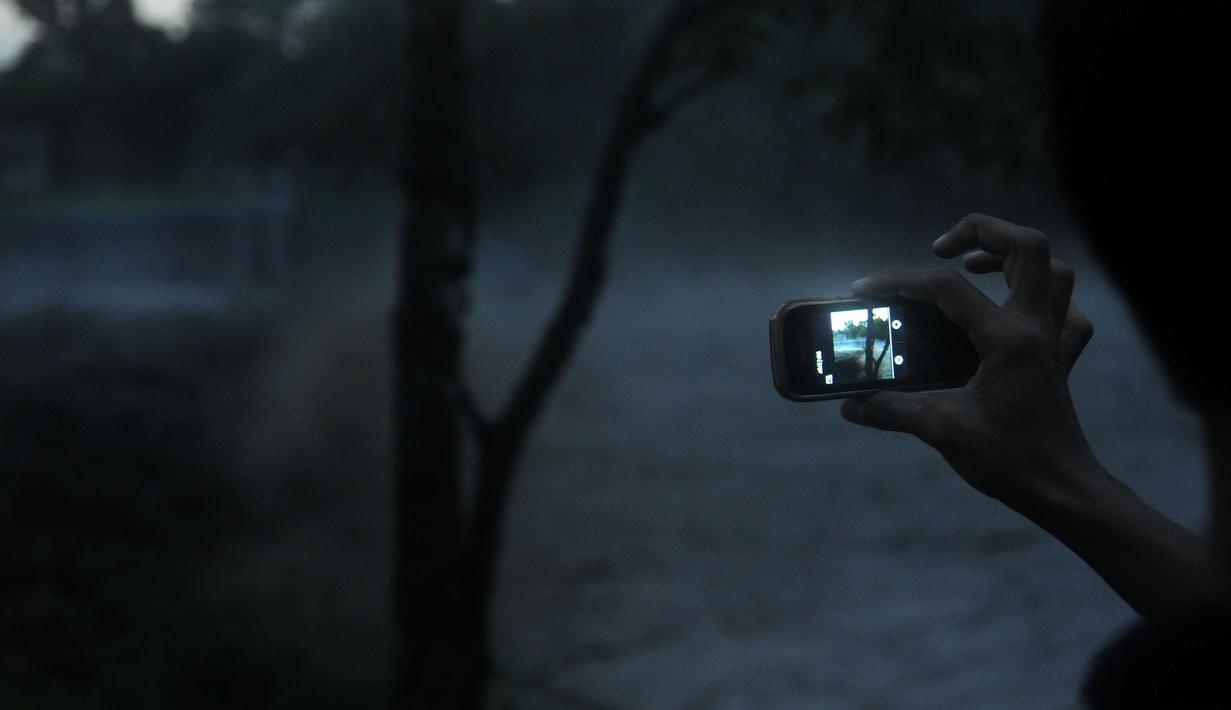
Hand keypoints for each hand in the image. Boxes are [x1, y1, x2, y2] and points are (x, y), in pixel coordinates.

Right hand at [840, 213, 1096, 508]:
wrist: (1061, 490)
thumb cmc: (1009, 460)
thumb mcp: (941, 430)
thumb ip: (891, 410)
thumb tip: (850, 405)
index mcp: (1006, 339)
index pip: (948, 288)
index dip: (900, 281)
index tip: (864, 289)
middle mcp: (1035, 329)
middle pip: (1029, 249)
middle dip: (984, 232)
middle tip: (942, 249)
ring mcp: (1054, 342)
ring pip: (1055, 273)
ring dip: (1016, 258)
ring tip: (977, 266)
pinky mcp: (1060, 361)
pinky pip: (1067, 314)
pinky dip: (1046, 301)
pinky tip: (1016, 312)